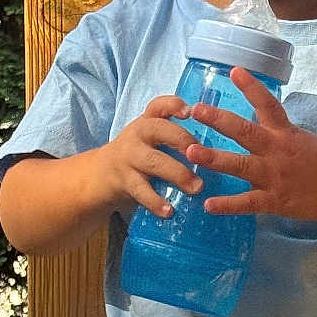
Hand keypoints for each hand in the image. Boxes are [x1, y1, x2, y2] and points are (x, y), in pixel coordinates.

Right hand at [100, 94, 203, 218]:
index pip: (158, 106)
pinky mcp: (124, 181)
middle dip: (182, 140)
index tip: (189, 112)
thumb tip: (215, 149)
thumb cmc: (138, 155)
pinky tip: (169, 211)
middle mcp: (137, 135)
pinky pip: (141, 191)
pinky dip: (156, 202)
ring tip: (197, 187)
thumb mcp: (151, 139)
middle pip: (159, 130)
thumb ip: (174, 137)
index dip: (173, 105)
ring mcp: (129, 157)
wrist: (100, 175)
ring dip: (178, 173)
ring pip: (154, 161)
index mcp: (148, 121)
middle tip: (203, 153)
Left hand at [186, 68, 316, 219]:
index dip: (251, 87)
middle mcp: (277, 151)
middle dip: (220, 121)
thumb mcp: (299, 137)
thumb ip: (273, 130)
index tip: (234, 71)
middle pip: (246, 133)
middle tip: (197, 110)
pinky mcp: (274, 200)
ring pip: (241, 166)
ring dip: (214, 159)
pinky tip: (207, 205)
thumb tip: (250, 118)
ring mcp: (274, 176)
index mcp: (285, 133)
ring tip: (190, 152)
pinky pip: (247, 203)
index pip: (268, 105)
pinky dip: (227, 205)